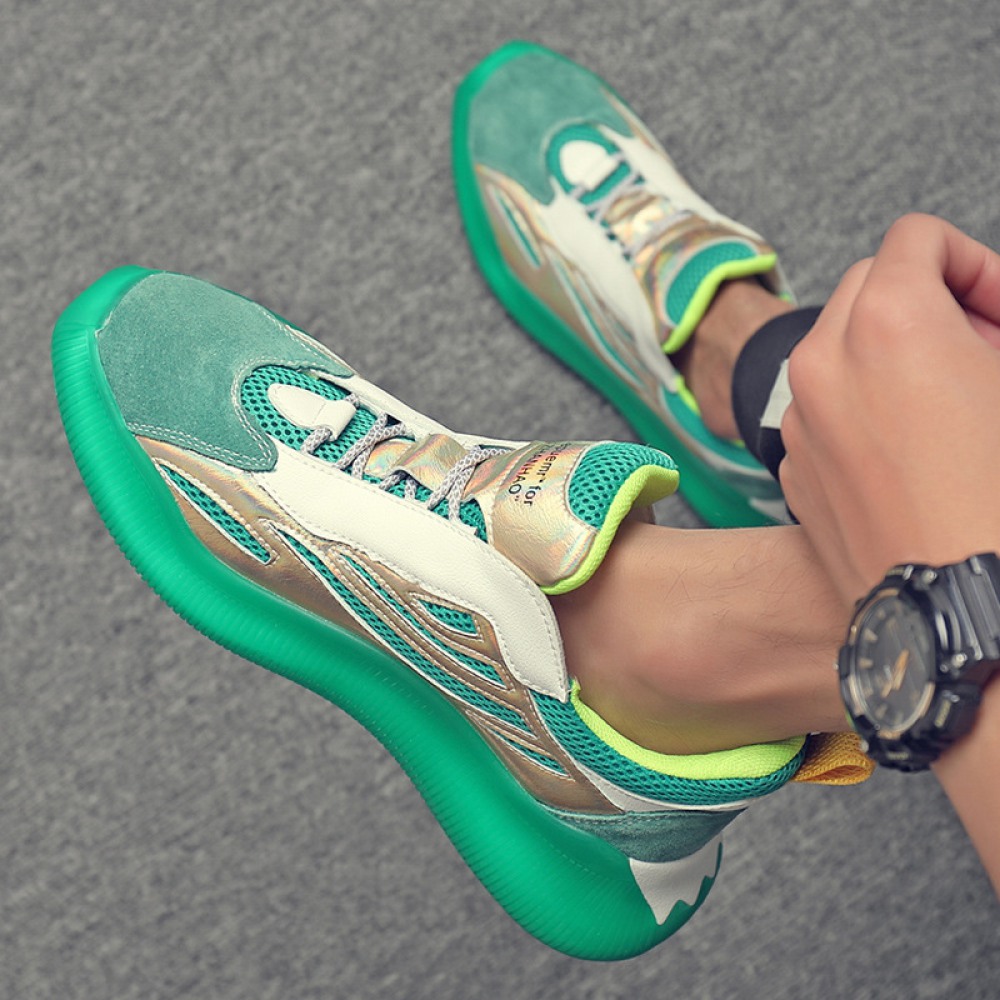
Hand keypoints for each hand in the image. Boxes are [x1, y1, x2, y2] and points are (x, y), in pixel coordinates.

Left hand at [779, 214, 999, 606]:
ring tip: (951, 402)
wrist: (965, 618)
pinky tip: (913, 451)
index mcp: (888, 322)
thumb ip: (995, 327)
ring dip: (893, 352)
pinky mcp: (794, 468)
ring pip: (840, 347)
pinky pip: (824, 407)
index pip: (917, 238)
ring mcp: (801, 419)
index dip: (976, 264)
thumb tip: (984, 334)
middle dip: (931, 301)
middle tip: (986, 351)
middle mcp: (824, 362)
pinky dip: (862, 404)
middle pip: (870, 285)